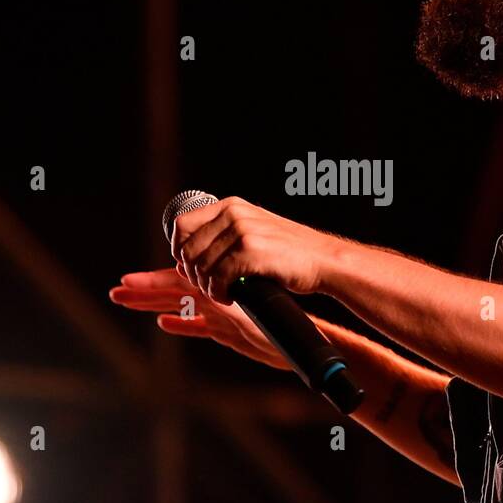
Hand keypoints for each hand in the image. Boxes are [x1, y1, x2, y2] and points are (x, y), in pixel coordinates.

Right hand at [108, 267, 290, 370]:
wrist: (303, 339)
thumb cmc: (282, 322)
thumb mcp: (250, 310)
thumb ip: (226, 304)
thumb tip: (207, 291)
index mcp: (217, 285)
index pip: (178, 278)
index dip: (152, 281)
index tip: (127, 281)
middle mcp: (216, 295)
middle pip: (173, 288)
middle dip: (144, 290)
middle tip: (117, 291)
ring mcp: (220, 311)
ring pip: (180, 303)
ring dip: (154, 302)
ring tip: (127, 302)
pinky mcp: (228, 330)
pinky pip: (197, 324)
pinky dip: (180, 322)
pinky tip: (164, 322)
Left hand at [167, 196, 341, 304]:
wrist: (324, 260)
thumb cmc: (289, 253)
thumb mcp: (253, 233)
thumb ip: (221, 240)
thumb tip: (182, 261)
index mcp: (231, 206)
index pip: (182, 225)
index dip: (178, 250)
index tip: (189, 268)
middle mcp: (233, 214)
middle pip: (187, 249)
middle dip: (192, 274)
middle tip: (209, 287)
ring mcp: (242, 231)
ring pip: (200, 267)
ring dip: (207, 287)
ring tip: (223, 293)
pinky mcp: (250, 252)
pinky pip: (217, 278)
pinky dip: (219, 293)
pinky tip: (231, 296)